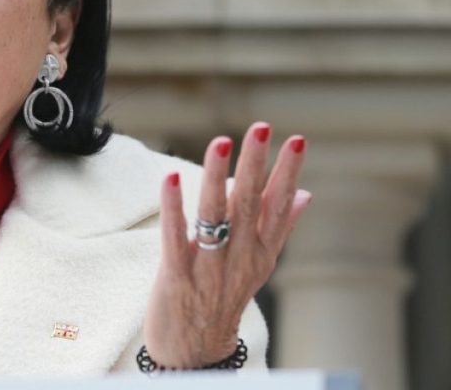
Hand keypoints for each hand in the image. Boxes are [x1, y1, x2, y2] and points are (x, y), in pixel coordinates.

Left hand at [143, 122, 311, 367]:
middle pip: (249, 205)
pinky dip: (173, 207)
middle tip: (261, 127)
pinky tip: (170, 178)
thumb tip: (306, 193)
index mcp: (261, 252)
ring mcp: (209, 268)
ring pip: (214, 216)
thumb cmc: (224, 296)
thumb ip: (279, 226)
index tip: (297, 140)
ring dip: (216, 177)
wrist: (195, 348)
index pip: (279, 206)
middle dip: (255, 164)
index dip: (288, 173)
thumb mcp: (259, 264)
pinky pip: (175, 238)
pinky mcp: (177, 277)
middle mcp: (240, 258)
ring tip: (220, 142)